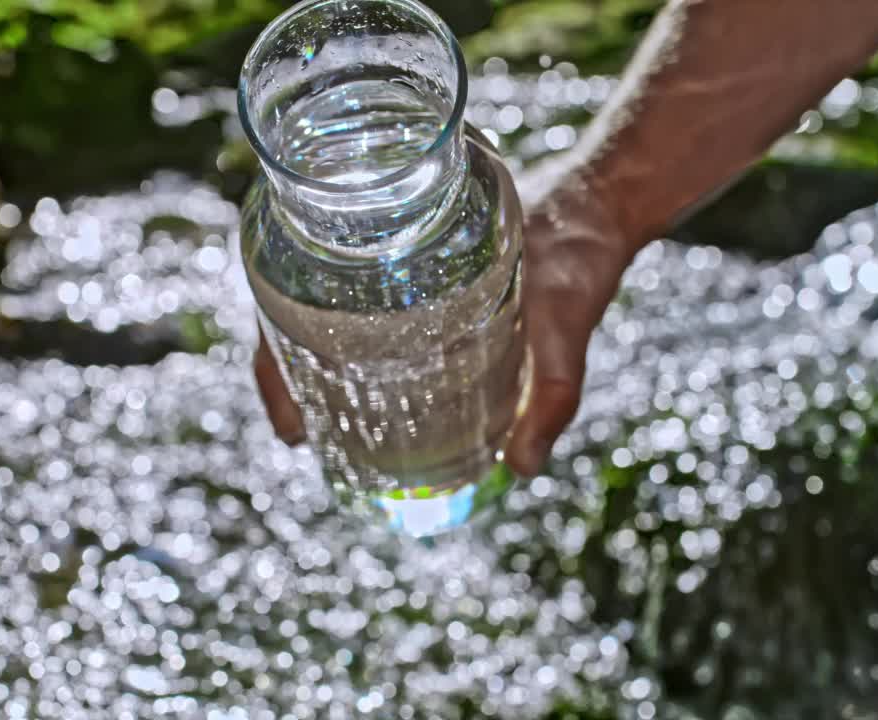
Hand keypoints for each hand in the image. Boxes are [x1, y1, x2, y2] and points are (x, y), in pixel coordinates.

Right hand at [253, 156, 637, 475]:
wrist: (602, 195)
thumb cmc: (581, 242)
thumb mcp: (567, 313)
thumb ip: (555, 387)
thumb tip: (523, 466)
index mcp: (394, 234)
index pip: (297, 285)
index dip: (275, 356)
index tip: (290, 423)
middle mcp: (380, 239)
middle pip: (294, 303)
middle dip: (283, 369)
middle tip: (297, 432)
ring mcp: (392, 251)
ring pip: (318, 306)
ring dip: (306, 359)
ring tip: (314, 421)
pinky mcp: (415, 265)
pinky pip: (357, 303)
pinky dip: (344, 344)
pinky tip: (357, 387)